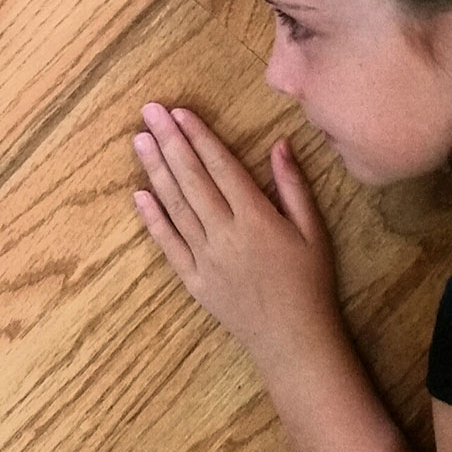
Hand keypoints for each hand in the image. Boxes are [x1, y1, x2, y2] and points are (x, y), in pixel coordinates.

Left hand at [131, 102, 338, 366]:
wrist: (293, 340)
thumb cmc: (310, 283)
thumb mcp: (313, 231)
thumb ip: (293, 186)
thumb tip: (279, 144)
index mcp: (256, 217)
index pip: (220, 166)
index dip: (199, 136)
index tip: (180, 111)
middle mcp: (225, 233)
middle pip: (191, 179)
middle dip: (170, 141)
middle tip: (149, 111)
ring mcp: (205, 258)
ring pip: (175, 206)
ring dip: (155, 170)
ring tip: (139, 140)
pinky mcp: (193, 280)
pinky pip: (168, 244)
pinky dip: (152, 218)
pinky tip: (138, 194)